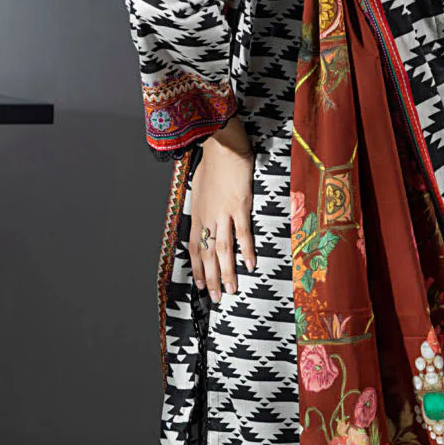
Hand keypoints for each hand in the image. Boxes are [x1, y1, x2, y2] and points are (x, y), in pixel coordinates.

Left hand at [189, 118, 254, 302]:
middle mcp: (208, 217)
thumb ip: (203, 205)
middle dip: (211, 278)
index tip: (200, 285)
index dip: (197, 268)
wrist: (223, 146)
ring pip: (222, 249)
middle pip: (207, 254)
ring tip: (230, 290)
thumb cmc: (213, 163)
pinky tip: (249, 265)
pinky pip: (242, 233)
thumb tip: (204, 214)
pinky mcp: (239, 206)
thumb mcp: (200, 187)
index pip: (195, 248)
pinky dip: (245, 250)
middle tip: (216, 297)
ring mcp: (223, 213)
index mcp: (199, 214)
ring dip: (226, 272)